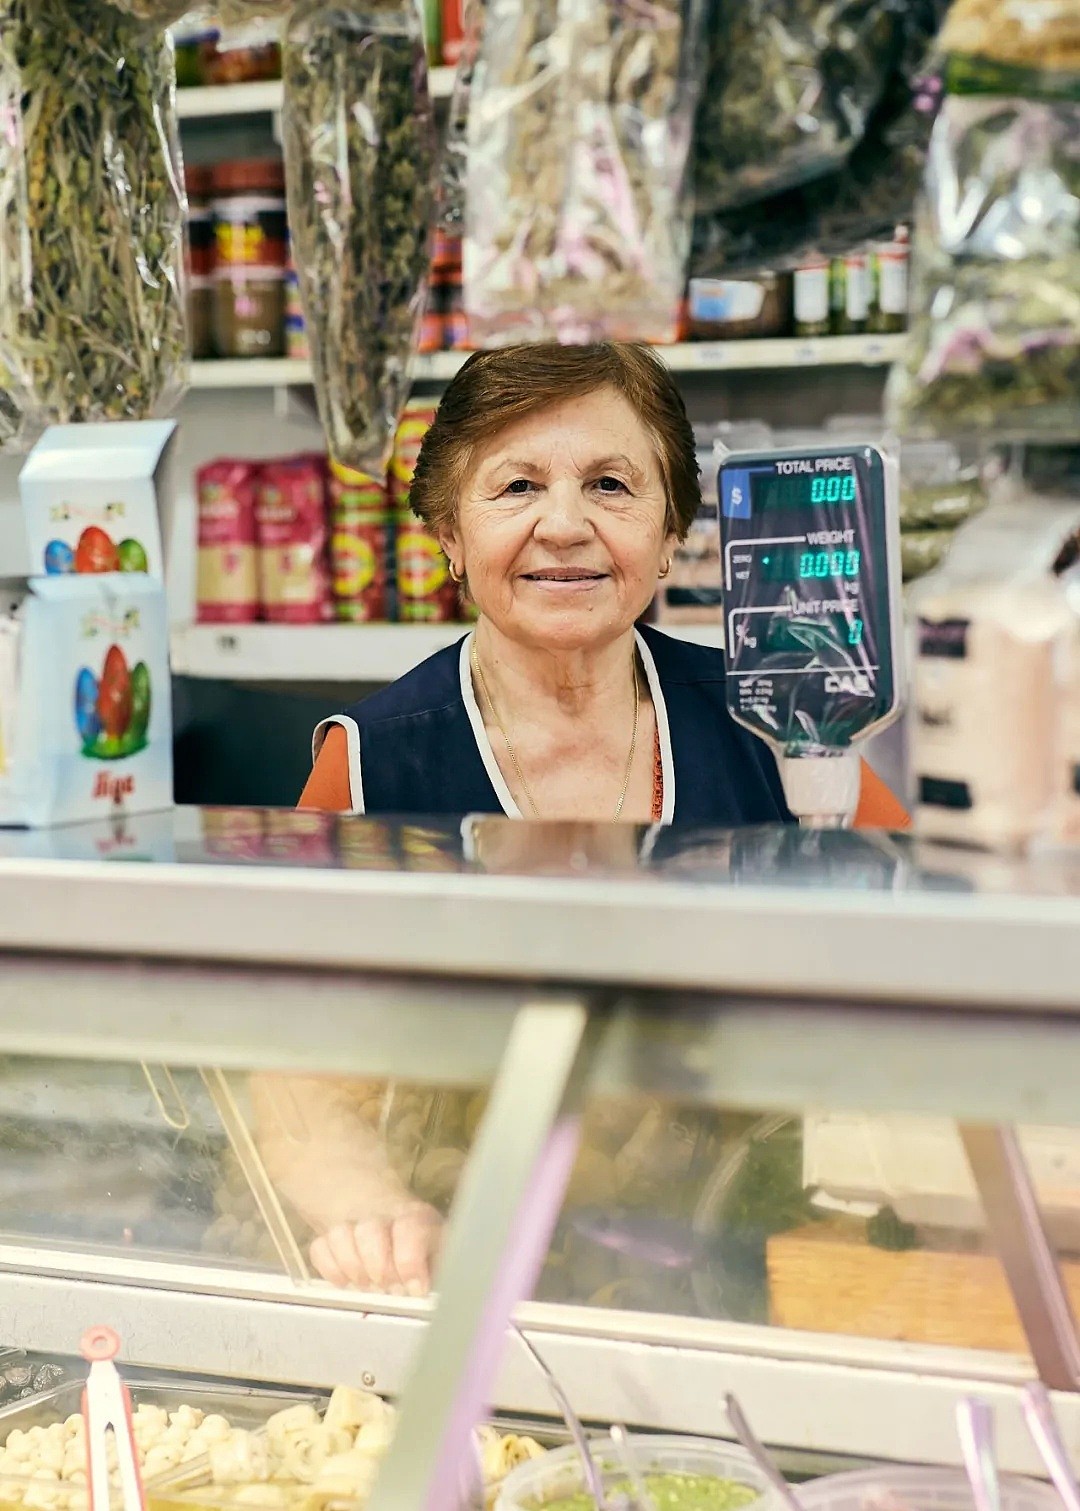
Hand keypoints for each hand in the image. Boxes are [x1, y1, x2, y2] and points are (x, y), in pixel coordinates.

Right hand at [309, 1201, 443, 1295]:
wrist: (386, 1218)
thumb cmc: (420, 1250)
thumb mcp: (438, 1255)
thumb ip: (436, 1271)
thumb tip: (427, 1293)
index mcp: (416, 1217)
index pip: (410, 1228)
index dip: (409, 1261)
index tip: (413, 1289)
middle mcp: (382, 1214)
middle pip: (370, 1230)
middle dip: (378, 1266)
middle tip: (386, 1287)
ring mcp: (352, 1222)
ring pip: (341, 1234)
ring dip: (353, 1267)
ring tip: (366, 1284)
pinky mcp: (328, 1235)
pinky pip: (319, 1248)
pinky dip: (330, 1269)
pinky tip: (346, 1282)